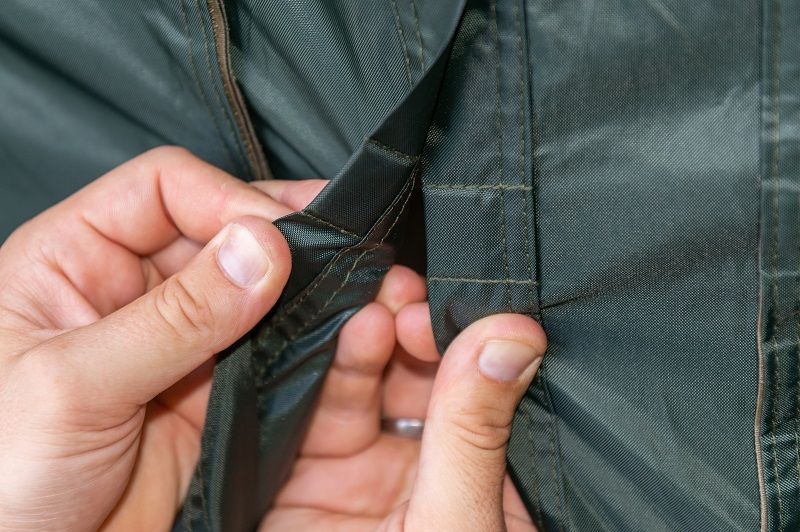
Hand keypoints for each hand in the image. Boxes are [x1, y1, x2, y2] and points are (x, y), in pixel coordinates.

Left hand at [0, 147, 324, 529]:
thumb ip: (172, 319)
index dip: (227, 200)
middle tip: (342, 241)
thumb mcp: (74, 387)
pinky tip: (334, 332)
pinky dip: (306, 338)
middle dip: (282, 233)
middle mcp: (132, 289)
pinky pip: (272, 347)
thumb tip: (260, 248)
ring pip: (256, 288)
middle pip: (221, 229)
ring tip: (353, 283)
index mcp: (75, 259)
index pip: (166, 189)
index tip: (278, 239)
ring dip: (302, 285)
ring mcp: (180, 339)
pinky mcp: (214, 388)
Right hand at [263, 267, 546, 531]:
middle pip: (405, 374)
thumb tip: (513, 334)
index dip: (452, 337)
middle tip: (392, 297)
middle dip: (397, 327)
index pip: (468, 382)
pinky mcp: (295, 485)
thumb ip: (476, 434)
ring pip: (350, 387)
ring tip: (356, 316)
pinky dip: (298, 382)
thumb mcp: (461, 528)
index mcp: (475, 473)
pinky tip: (305, 346)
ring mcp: (352, 472)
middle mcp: (415, 464)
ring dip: (351, 346)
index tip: (436, 309)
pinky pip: (295, 420)